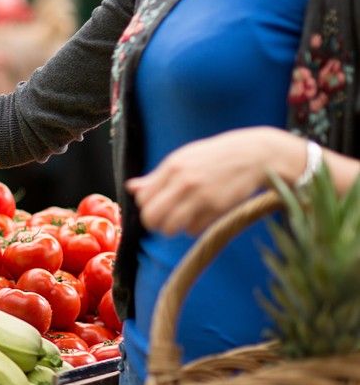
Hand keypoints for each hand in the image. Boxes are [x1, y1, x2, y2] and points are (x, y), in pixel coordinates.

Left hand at [125, 127, 301, 236]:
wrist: (254, 155)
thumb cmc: (214, 157)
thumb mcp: (183, 159)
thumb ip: (156, 176)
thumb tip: (130, 188)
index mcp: (172, 167)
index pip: (142, 198)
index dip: (146, 207)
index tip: (155, 206)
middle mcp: (184, 181)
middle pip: (152, 217)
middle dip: (154, 224)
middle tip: (163, 221)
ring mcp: (201, 196)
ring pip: (171, 228)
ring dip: (173, 229)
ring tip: (180, 221)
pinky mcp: (218, 208)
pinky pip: (194, 230)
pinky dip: (193, 229)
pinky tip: (200, 218)